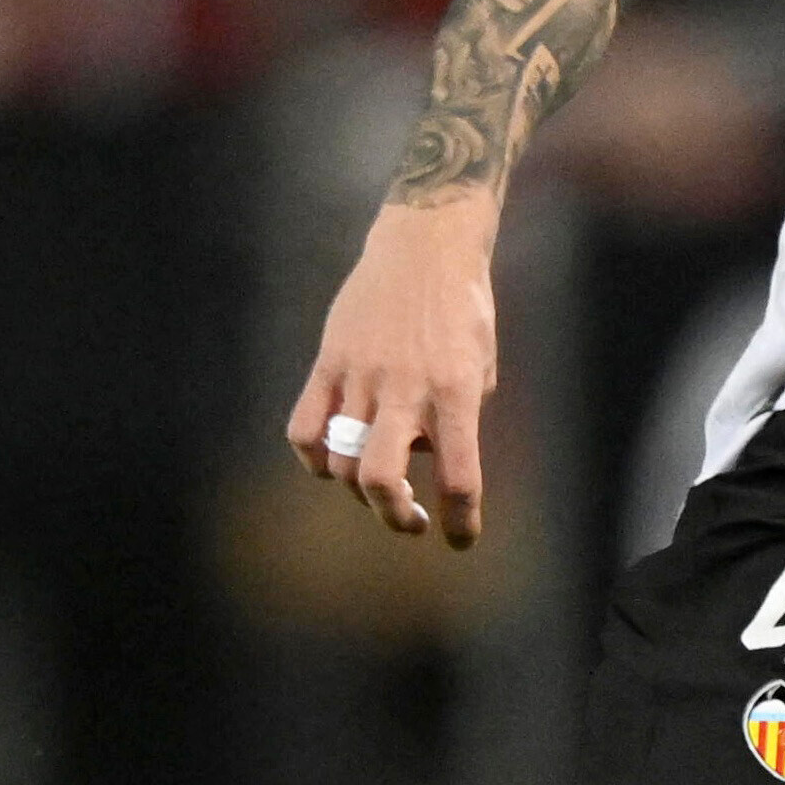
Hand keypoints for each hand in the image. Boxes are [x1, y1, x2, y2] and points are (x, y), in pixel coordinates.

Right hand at [284, 195, 498, 545]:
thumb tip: (421, 461)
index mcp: (455, 391)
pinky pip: (304, 429)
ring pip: (341, 461)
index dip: (461, 522)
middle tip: (410, 520)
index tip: (459, 538)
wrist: (424, 245)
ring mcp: (360, 374)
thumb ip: (457, 419)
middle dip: (394, 516)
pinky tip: (331, 459)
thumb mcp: (480, 366)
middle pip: (380, 480)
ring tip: (378, 481)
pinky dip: (314, 458)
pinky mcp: (328, 361)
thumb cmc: (462, 309)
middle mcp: (406, 388)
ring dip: (358, 487)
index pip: (459, 477)